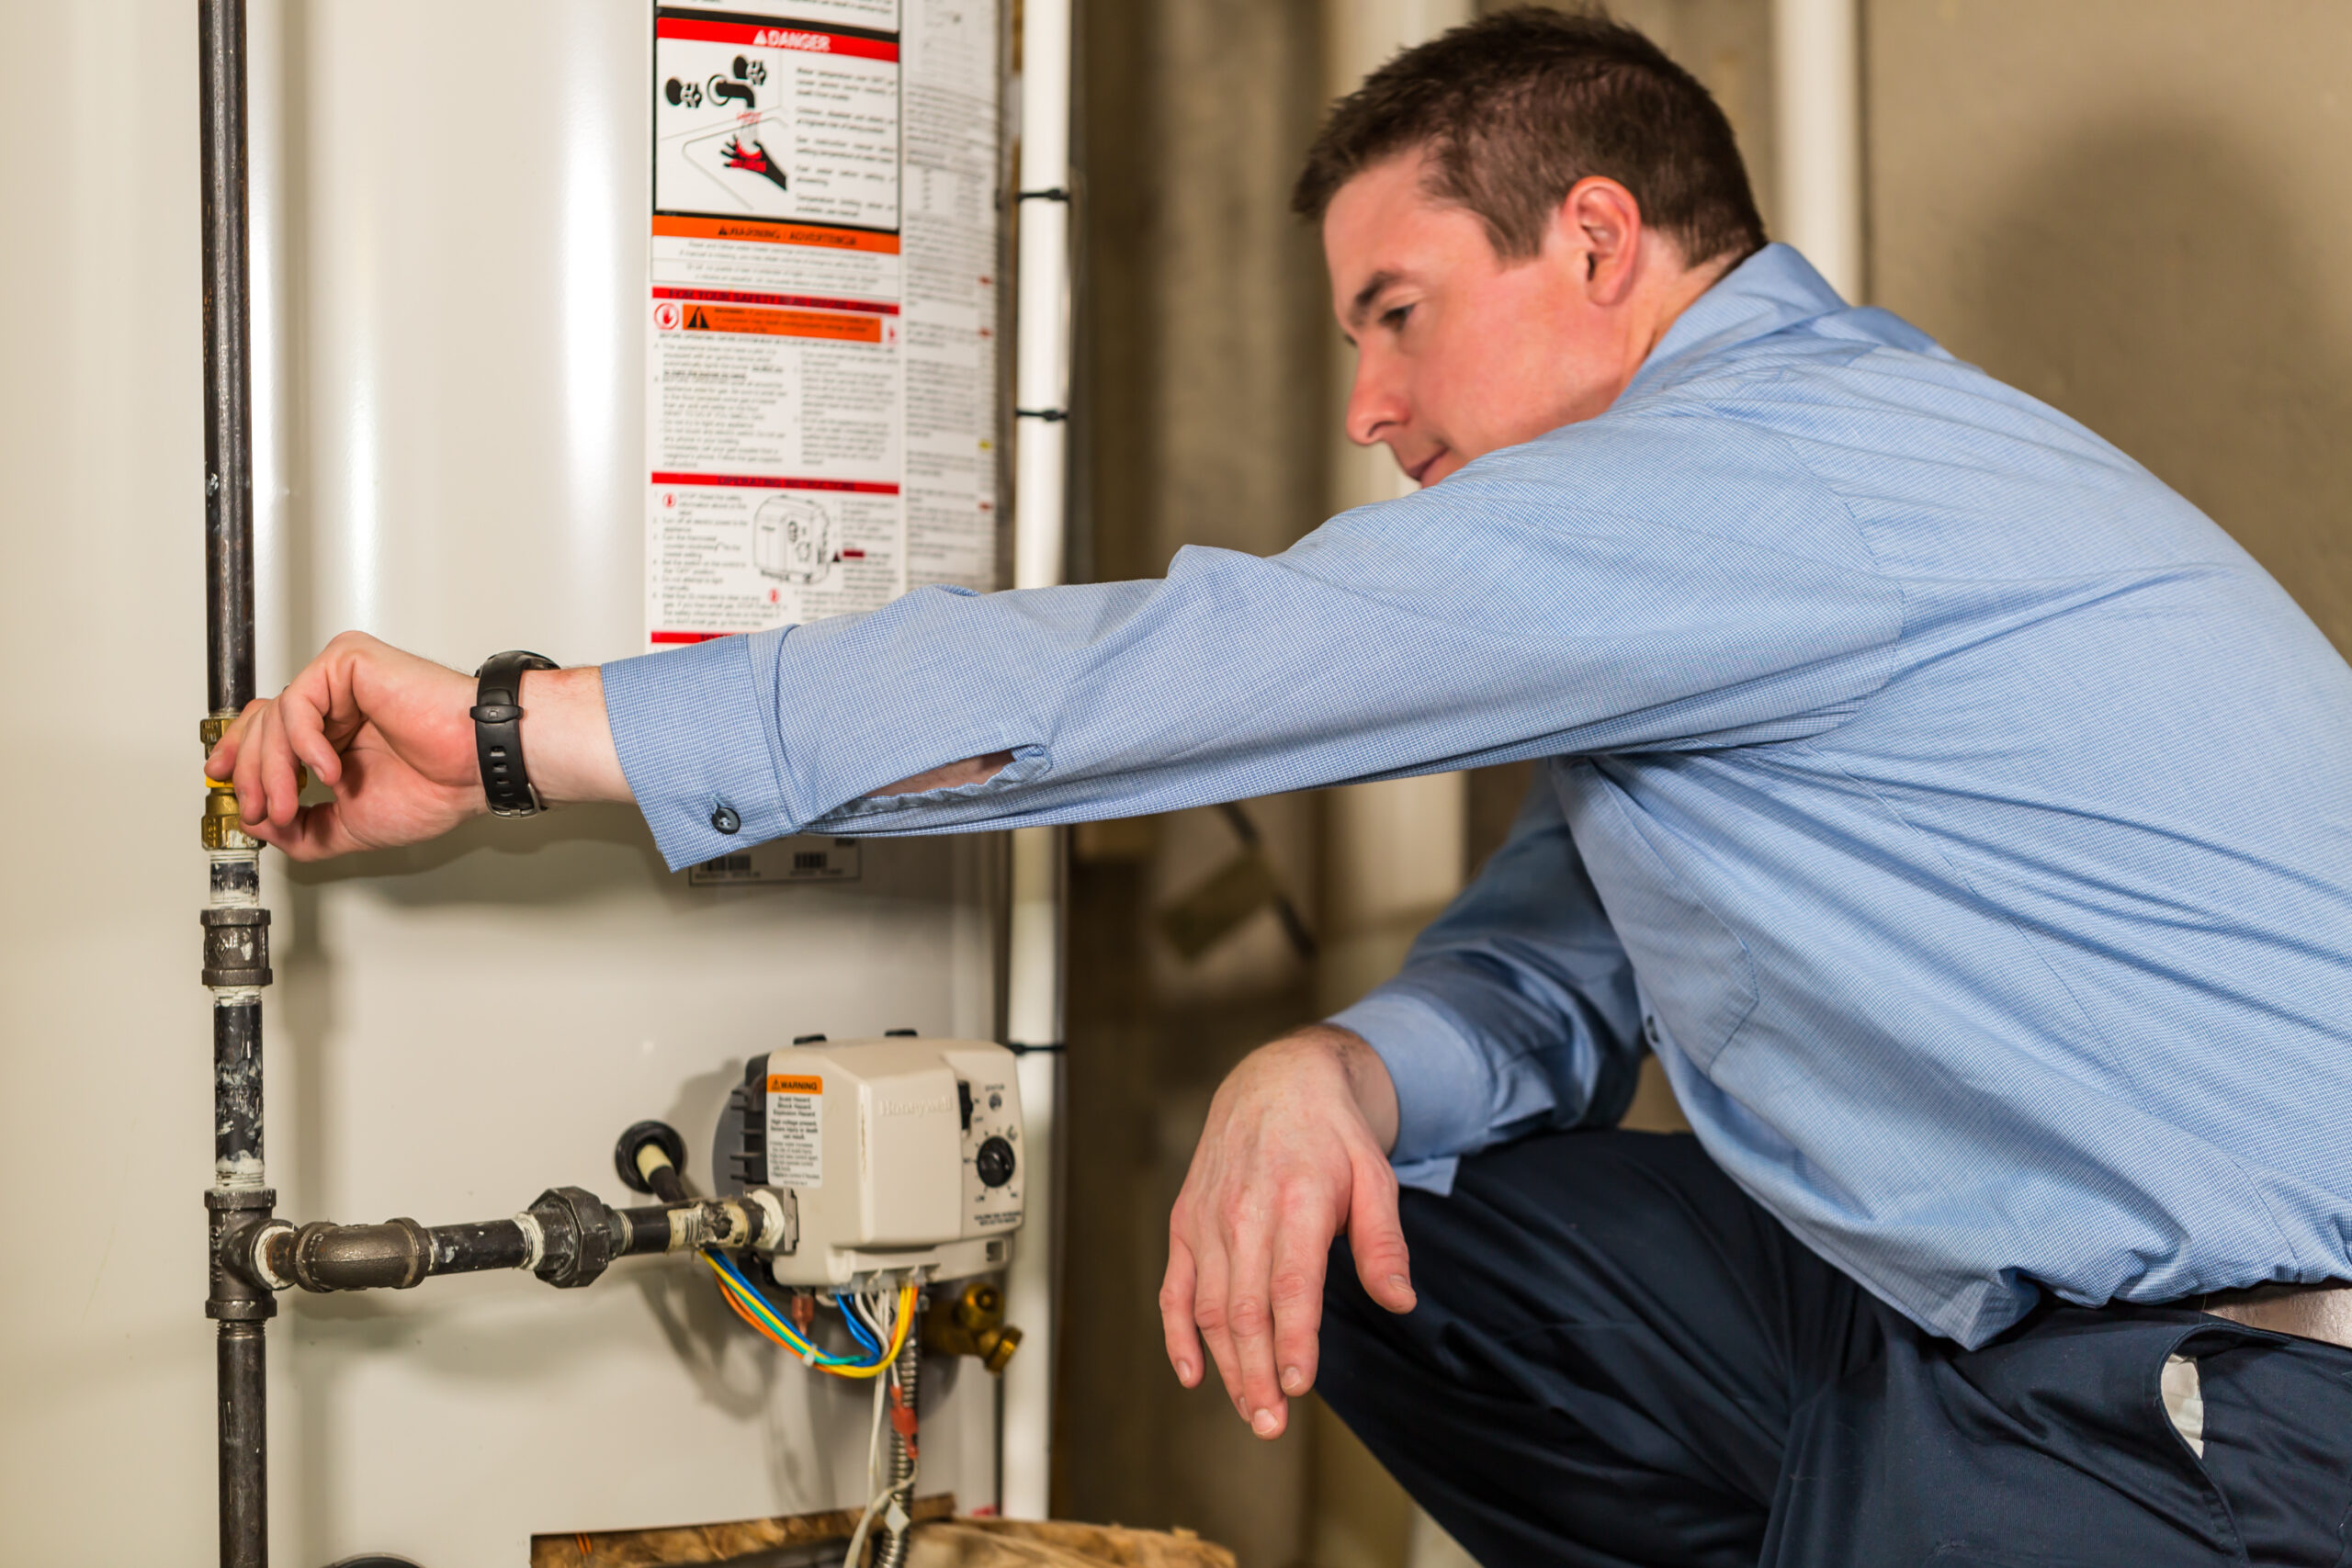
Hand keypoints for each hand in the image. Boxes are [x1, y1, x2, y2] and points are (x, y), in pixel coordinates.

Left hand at [202, 631, 625, 860]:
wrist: (476, 765)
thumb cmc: (439, 786)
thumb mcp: (351, 824)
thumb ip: (304, 829)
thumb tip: (262, 825)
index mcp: (339, 730)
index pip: (270, 732)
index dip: (239, 758)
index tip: (224, 785)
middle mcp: (338, 700)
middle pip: (261, 722)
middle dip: (251, 774)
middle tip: (261, 809)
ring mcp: (342, 680)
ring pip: (274, 716)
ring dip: (273, 770)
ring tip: (291, 802)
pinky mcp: (348, 663)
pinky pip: (298, 701)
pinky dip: (303, 743)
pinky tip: (328, 770)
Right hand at [1160, 1024, 1415, 1439]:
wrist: (1275, 1081)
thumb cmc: (1331, 1135)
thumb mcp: (1375, 1175)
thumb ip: (1384, 1242)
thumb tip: (1400, 1300)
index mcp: (1296, 1200)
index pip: (1291, 1284)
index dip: (1293, 1340)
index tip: (1300, 1386)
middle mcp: (1244, 1211)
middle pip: (1245, 1308)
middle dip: (1257, 1373)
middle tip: (1272, 1425)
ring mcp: (1207, 1218)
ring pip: (1210, 1307)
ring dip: (1226, 1367)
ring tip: (1250, 1412)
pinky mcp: (1185, 1222)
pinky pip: (1174, 1289)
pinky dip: (1177, 1335)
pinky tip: (1192, 1375)